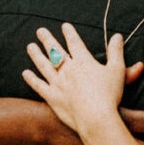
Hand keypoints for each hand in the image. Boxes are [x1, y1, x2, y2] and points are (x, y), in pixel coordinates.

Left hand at [23, 24, 139, 132]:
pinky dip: (32, 79)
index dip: (69, 33)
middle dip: (47, 40)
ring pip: (44, 65)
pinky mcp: (52, 98)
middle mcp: (68, 70)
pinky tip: (25, 73)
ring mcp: (58, 83)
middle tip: (40, 31)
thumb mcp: (117, 70)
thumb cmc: (110, 95)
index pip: (75, 43)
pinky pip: (39, 86)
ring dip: (36, 55)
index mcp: (83, 62)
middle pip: (55, 51)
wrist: (96, 118)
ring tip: (30, 46)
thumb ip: (116, 52)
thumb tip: (117, 36)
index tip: (64, 26)